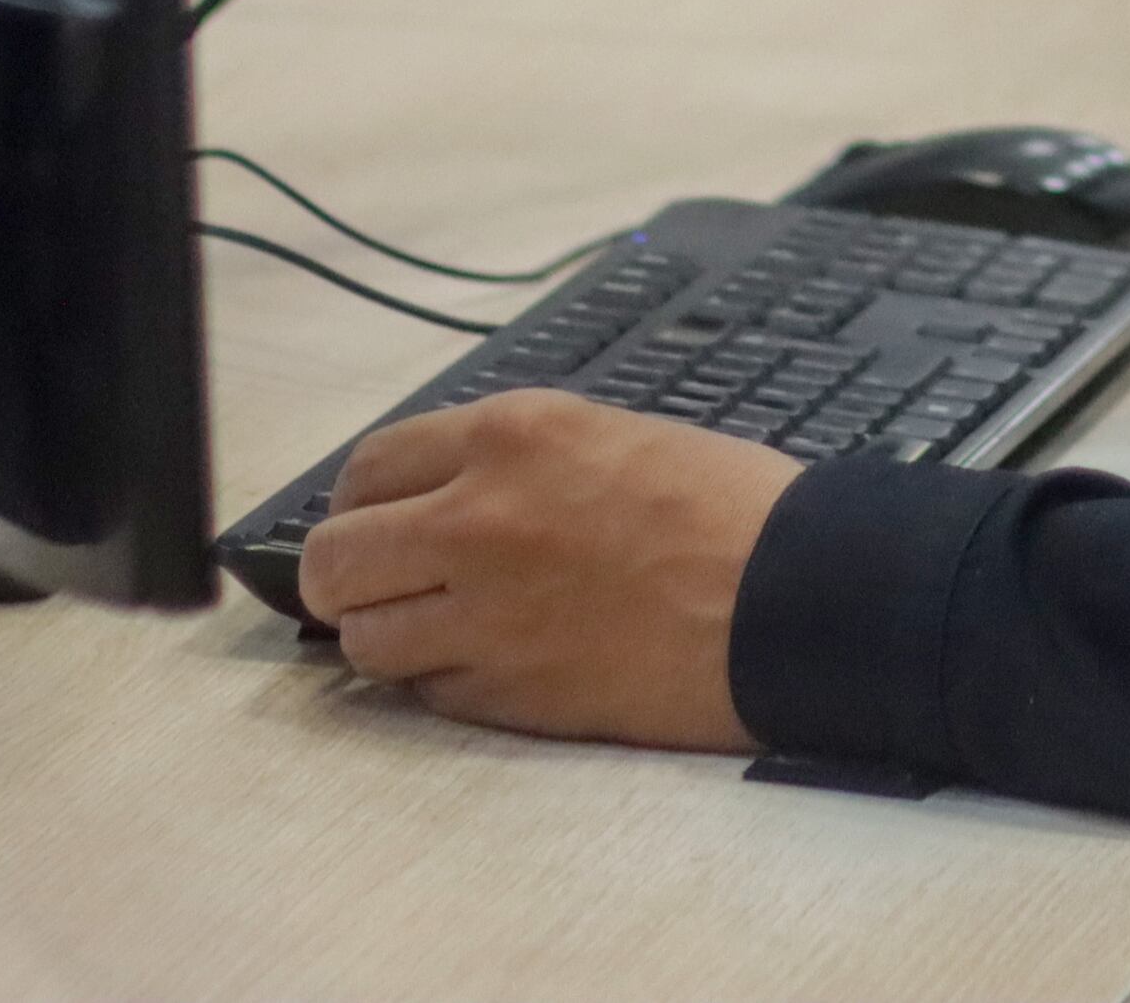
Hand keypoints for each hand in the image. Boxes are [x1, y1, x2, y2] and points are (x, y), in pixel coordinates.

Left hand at [296, 391, 792, 749]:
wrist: (795, 597)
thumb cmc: (725, 509)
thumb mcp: (606, 434)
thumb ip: (509, 460)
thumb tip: (436, 497)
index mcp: (509, 436)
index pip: (367, 469)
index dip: (360, 502)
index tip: (374, 521)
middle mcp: (476, 520)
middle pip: (334, 560)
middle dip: (342, 576)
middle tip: (374, 586)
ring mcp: (486, 615)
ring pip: (364, 639)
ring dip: (388, 635)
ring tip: (434, 630)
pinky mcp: (509, 694)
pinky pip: (428, 692)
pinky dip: (445, 683)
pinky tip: (495, 662)